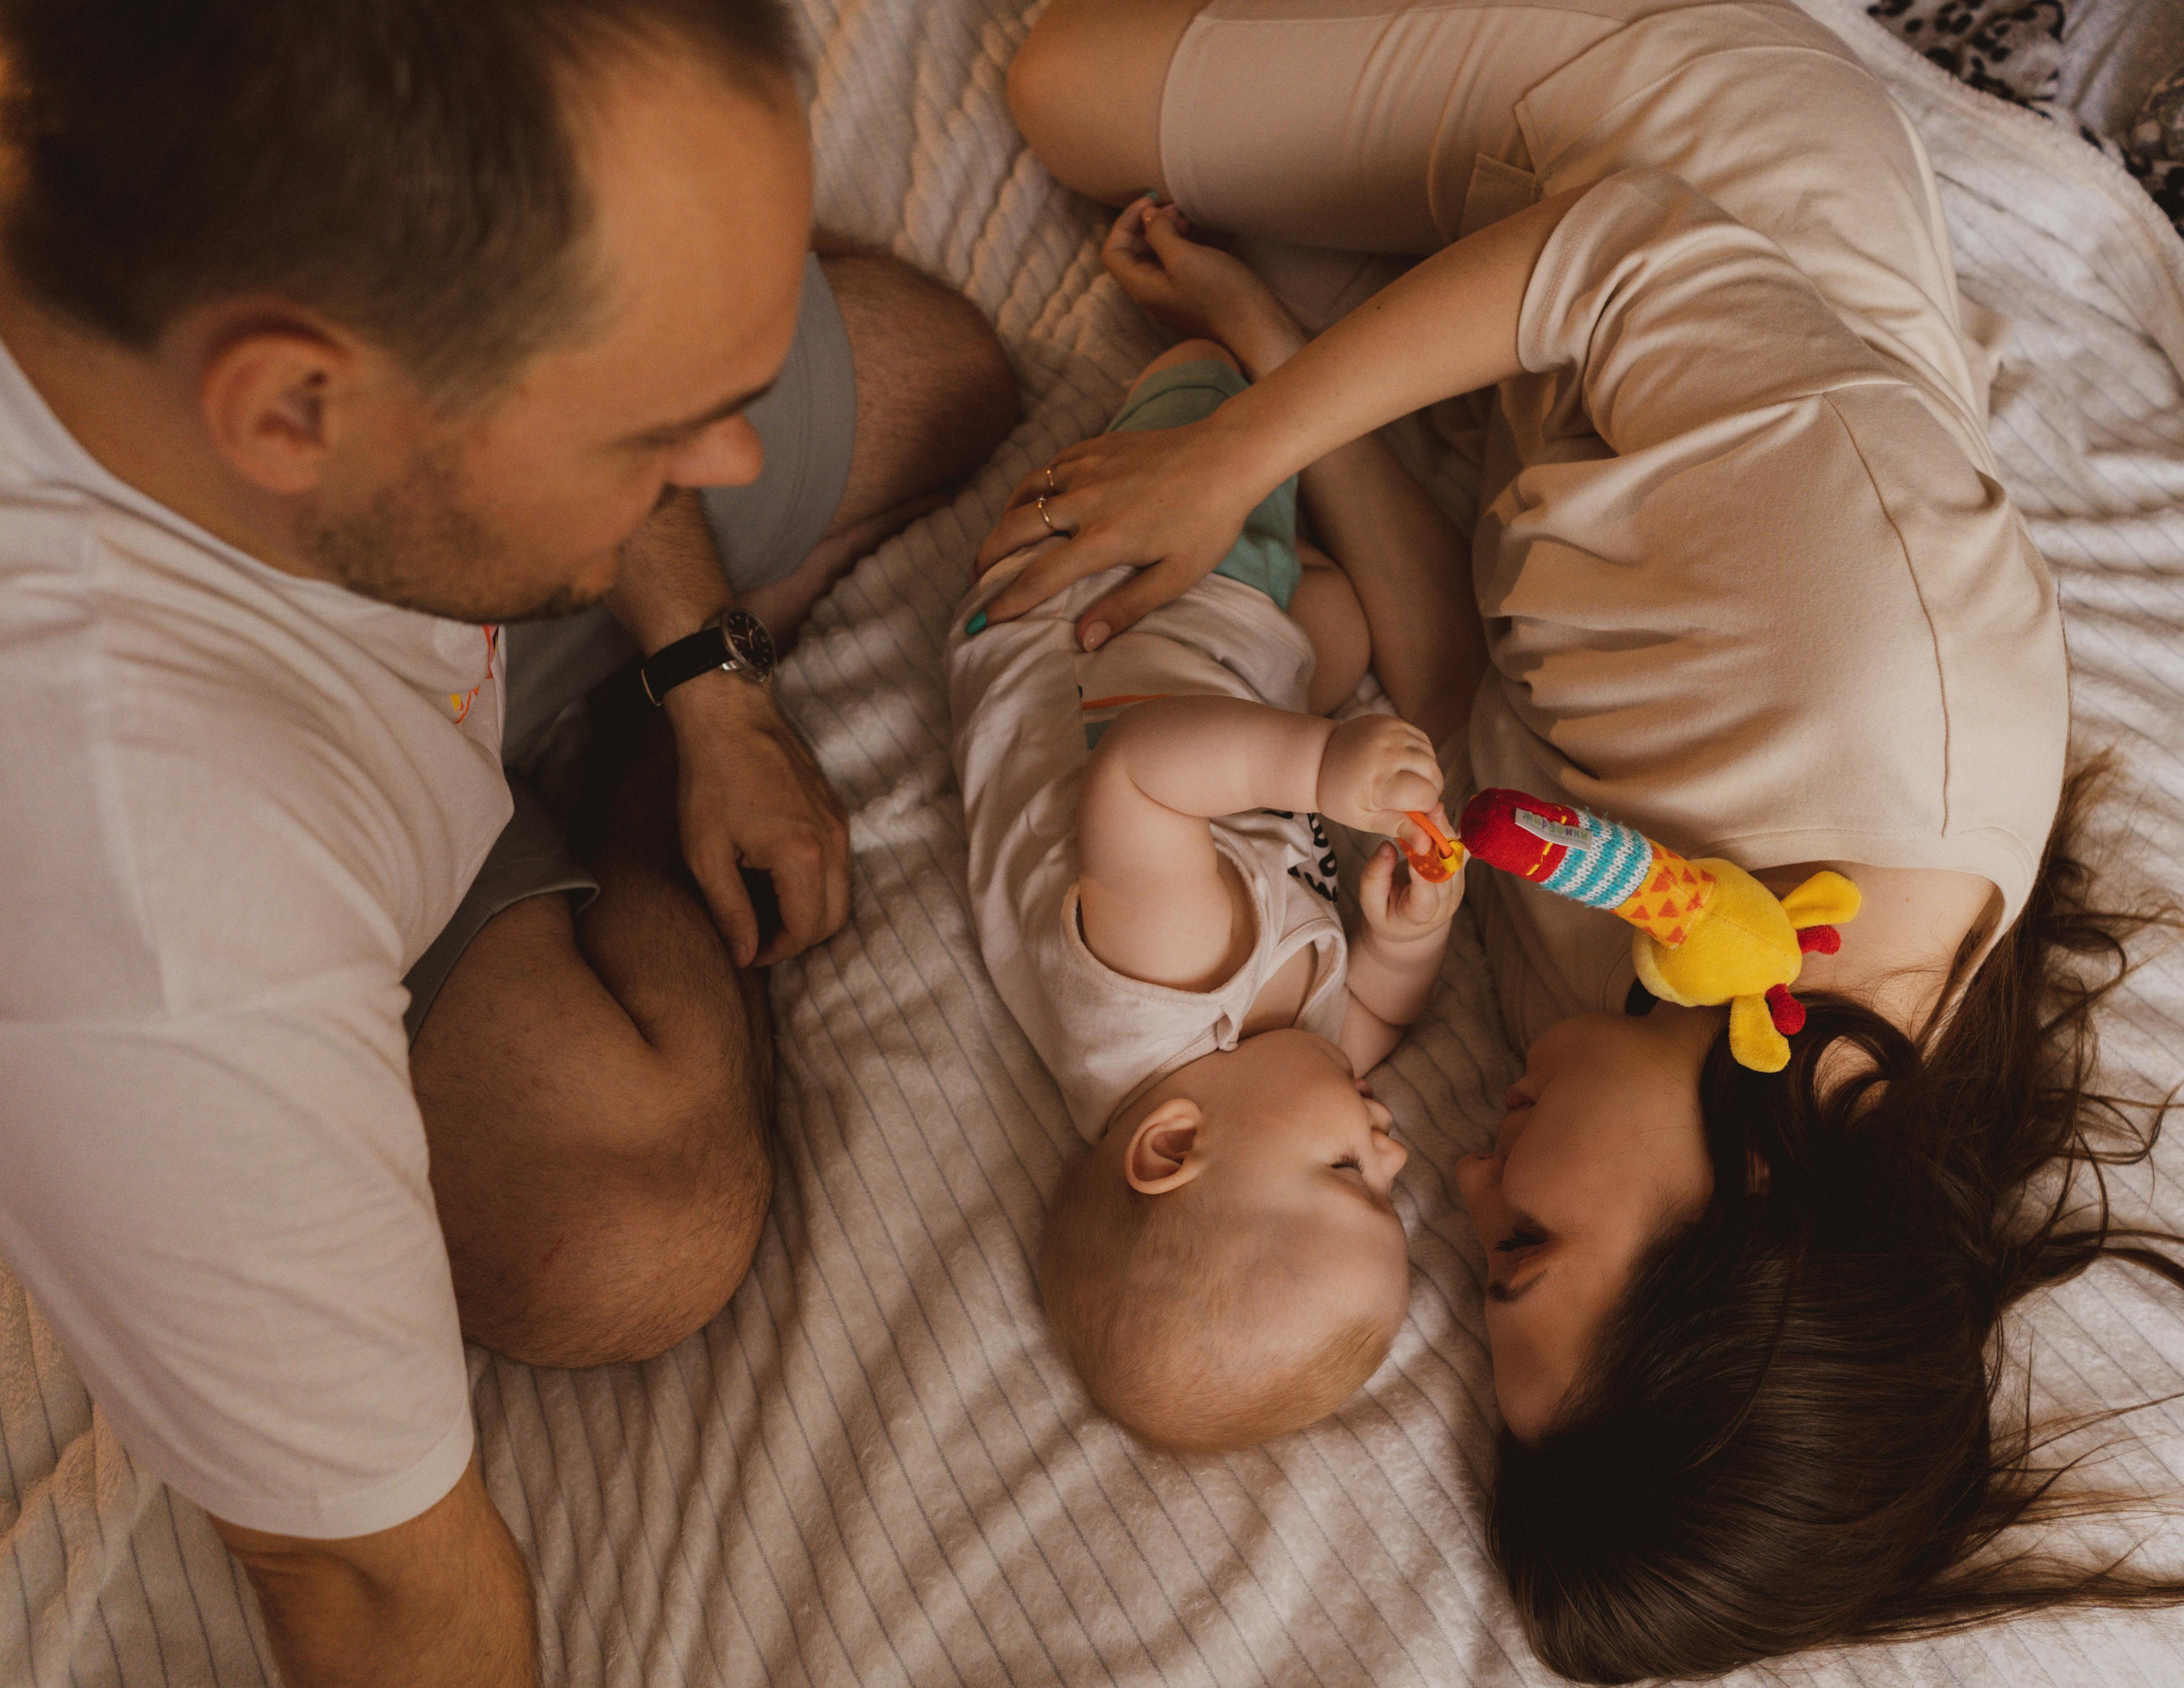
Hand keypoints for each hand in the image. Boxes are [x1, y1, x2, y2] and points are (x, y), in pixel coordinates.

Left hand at [666, 673, 849, 966]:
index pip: (807, 929)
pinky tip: (779, 877)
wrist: (729, 716)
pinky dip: (818, 884)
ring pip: (842, 893)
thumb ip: (730, 910)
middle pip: (836, 918)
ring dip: (811, 911)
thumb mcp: (706, 853)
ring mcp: (839, 824)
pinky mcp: (836, 810)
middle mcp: (832, 842)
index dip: (777, 951)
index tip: (748, 950)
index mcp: (801, 856)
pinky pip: (839, 864)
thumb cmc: (710, 780)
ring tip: (767, 909)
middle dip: (800, 938)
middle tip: (761, 937)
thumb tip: (744, 954)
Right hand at [972, 414, 1271, 646]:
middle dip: (987, 558)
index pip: (1039, 576)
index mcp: (1104, 538)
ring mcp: (1086, 468)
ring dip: (1003, 522)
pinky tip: (1032, 504)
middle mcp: (1085, 501)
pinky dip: (1028, 490)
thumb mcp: (1176, 576)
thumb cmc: (1207, 522)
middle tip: (977, 581)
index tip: (983, 620)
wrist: (1227, 456)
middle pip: (1014, 530)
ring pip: (1023, 494)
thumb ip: (1126, 608)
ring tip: (997, 545)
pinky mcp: (1092, 447)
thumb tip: (1084, 640)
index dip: (1006, 601)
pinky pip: (1046, 469)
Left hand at [1102, 197, 1301, 366]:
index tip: (1151, 202)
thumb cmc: (1220, 295)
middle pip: (1131, 253)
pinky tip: (1194, 230)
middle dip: (1146, 224)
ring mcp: (1171, 295)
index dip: (1125, 221)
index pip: (1112, 251)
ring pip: (1153, 256)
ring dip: (1163, 230)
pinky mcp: (1191, 293)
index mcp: (1141, 288)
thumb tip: (1149, 218)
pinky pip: (1173, 263)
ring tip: (1184, 214)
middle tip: (1171, 205)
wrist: (1257, 327)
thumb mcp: (1184, 257)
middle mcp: (1151, 294)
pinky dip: (1178, 242)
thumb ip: (1159, 233)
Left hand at [1314, 714, 1441, 836]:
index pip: (1426, 796)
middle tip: (1409, 799)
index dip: (1424, 808)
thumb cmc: (1340, 795)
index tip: (1411, 812)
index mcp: (1378, 780)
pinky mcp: (1392, 721)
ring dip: (1427, 773)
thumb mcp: (1364, 818)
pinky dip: (1421, 755)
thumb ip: (1397, 828)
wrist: (1318, 757)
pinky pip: (1423, 741)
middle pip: (1434, 775)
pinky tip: (1404, 765)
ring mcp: (1390, 732)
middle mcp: (1387, 752)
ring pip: (1431, 757)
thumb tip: (1427, 846)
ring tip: (1405, 781)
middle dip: (1429, 791)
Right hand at [1359, 807, 1463, 945]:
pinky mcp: (1459, 873)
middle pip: (1446, 873)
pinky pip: (1462, 850)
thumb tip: (1386, 846)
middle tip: (1428, 814)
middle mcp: (1445, 903)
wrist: (1409, 924)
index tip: (1415, 848)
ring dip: (1445, 831)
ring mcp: (1457, 888)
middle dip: (1437, 842)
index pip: (1425, 897)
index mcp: (1420, 915)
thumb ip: (1374, 877)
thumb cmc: (1386, 913)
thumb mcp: (1370, 902)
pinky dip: (1459, 831)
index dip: (1423, 873)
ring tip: (1434, 809)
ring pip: (1455, 858)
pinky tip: (1456, 811)